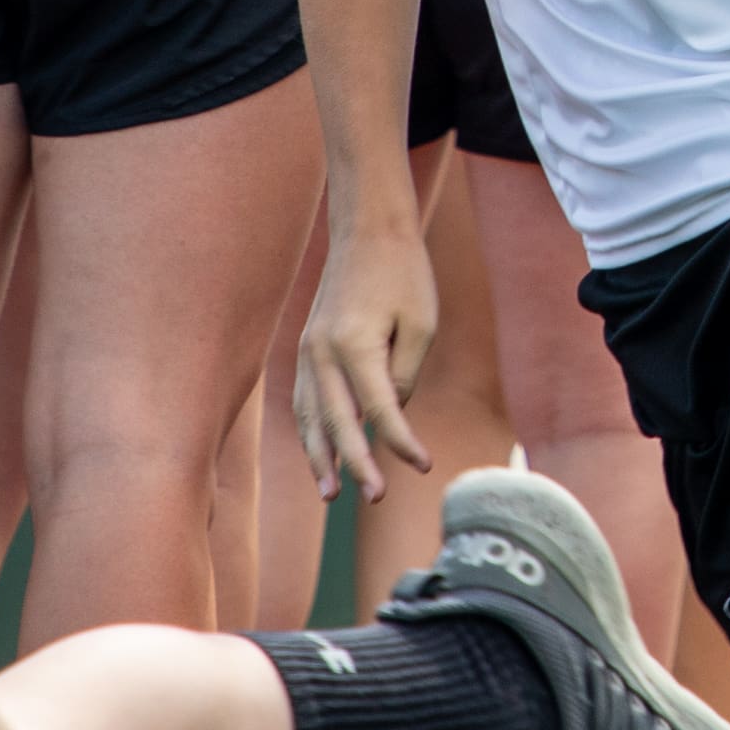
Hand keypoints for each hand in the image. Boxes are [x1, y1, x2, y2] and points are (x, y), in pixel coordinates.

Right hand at [295, 217, 444, 500]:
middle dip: (355, 463)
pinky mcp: (306, 349)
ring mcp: (308, 352)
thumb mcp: (421, 325)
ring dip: (319, 456)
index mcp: (355, 345)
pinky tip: (320, 455)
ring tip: (330, 493)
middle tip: (374, 497)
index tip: (424, 465)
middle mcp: (322, 353)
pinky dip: (311, 431)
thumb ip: (403, 377)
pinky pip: (305, 401)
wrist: (367, 231)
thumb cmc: (404, 275)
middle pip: (337, 422)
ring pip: (310, 417)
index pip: (380, 409)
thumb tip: (388, 417)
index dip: (402, 441)